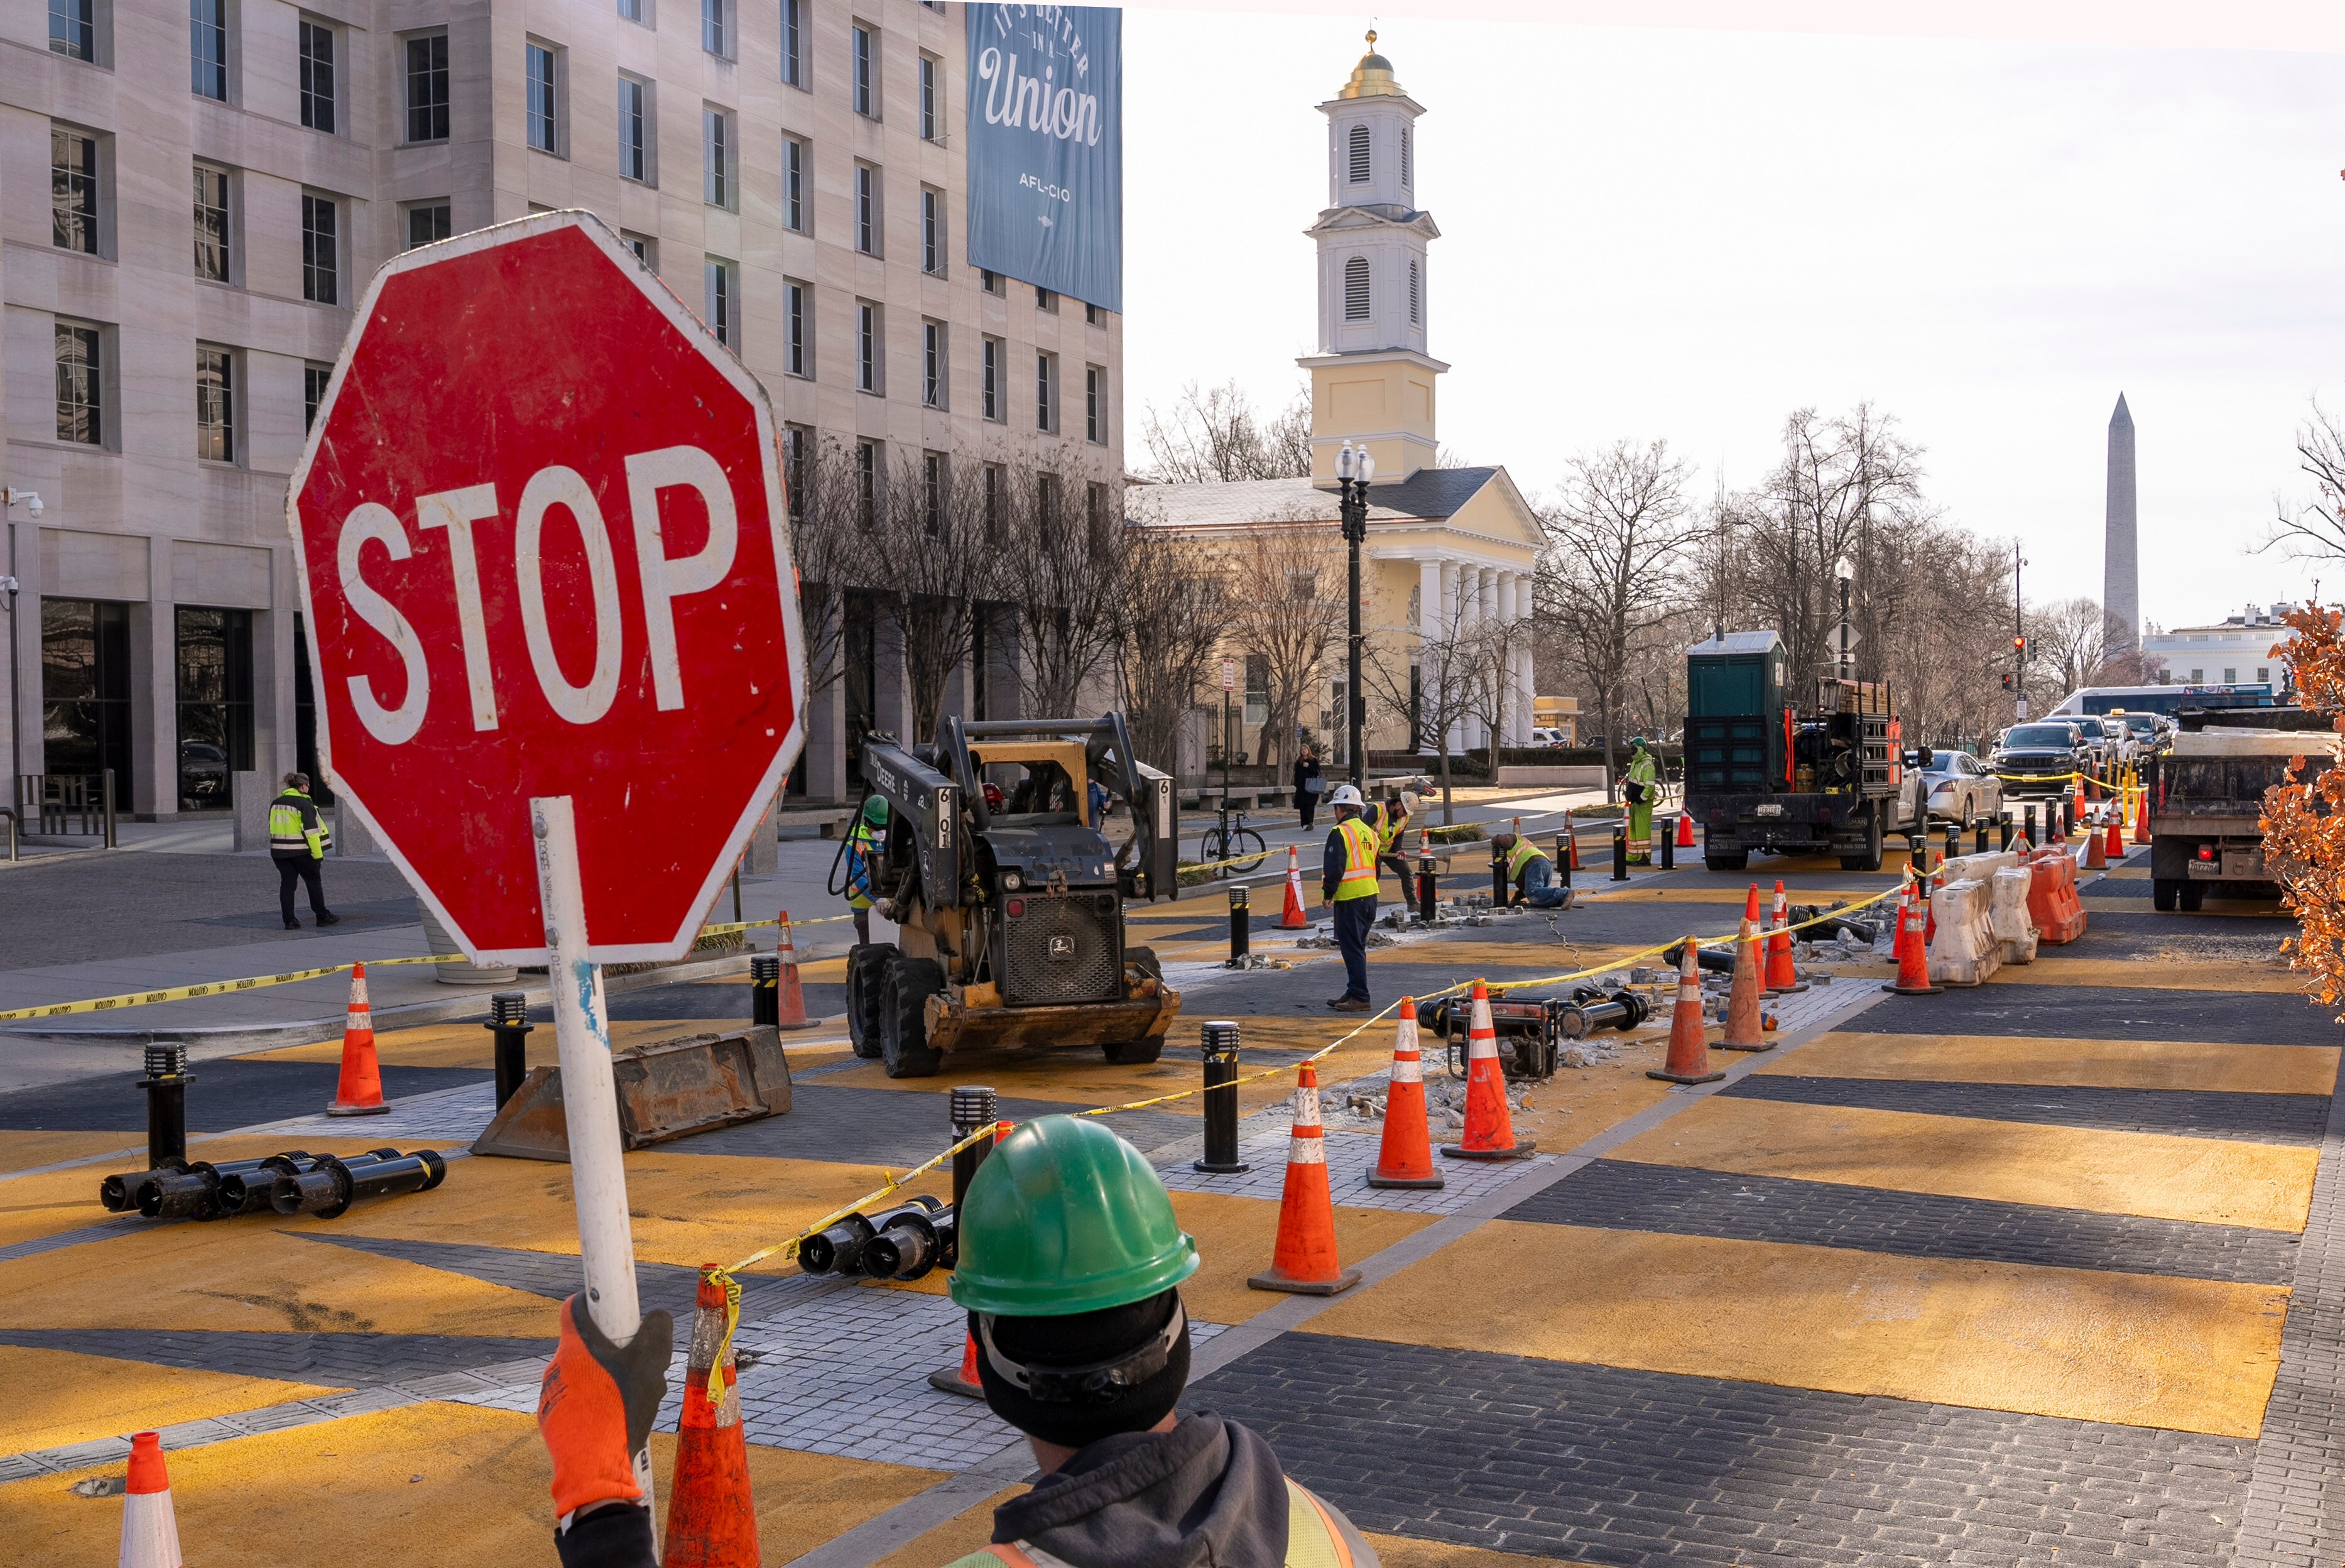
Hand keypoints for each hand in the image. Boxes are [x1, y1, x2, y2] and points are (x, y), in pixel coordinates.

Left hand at [537, 1294, 673, 1520]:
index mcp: (576, 1346)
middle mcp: (557, 1365)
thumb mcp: (650, 1366)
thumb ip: (657, 1333)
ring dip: (601, 1379)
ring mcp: (550, 1393)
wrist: (592, 1469)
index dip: (596, 1302)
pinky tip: (608, 1421)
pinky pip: (572, 1399)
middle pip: (586, 1344)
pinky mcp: (549, 1417)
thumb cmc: (620, 1411)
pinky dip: (589, 1403)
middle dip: (610, 1351)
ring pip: (581, 1373)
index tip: (615, 1311)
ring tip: (625, 1402)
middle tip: (635, 1370)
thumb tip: (657, 1317)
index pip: (576, 1307)